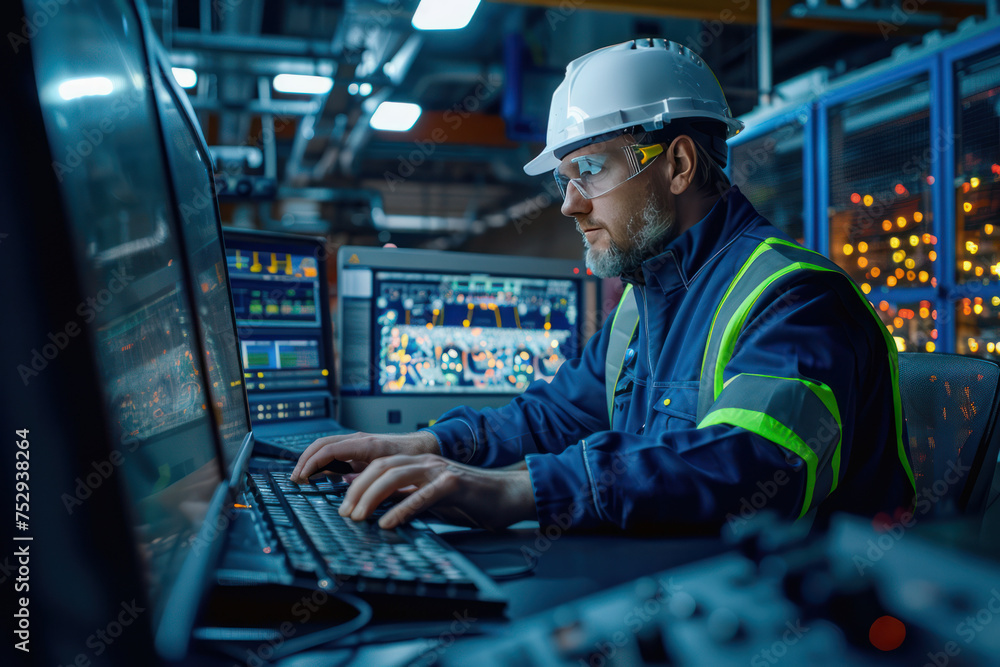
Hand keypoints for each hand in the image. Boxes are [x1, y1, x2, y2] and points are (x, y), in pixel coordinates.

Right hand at [290, 431, 439, 482]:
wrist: (424, 445)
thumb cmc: (412, 459)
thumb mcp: (395, 472)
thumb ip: (375, 482)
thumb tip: (355, 497)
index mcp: (366, 445)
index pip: (329, 449)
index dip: (312, 463)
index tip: (302, 478)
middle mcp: (358, 440)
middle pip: (322, 445)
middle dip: (305, 460)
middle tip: (295, 479)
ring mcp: (357, 442)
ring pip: (325, 446)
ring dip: (311, 460)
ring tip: (301, 478)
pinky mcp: (358, 447)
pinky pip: (334, 450)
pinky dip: (321, 461)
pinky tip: (317, 475)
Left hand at [338, 454, 535, 530]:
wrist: (509, 495)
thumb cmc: (472, 500)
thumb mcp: (432, 498)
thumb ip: (408, 498)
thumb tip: (378, 510)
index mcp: (418, 463)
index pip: (378, 465)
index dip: (355, 481)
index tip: (341, 504)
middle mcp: (426, 462)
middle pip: (381, 467)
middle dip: (357, 489)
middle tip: (344, 513)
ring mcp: (440, 471)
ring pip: (396, 475)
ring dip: (371, 497)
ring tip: (357, 517)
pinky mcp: (455, 484)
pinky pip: (423, 496)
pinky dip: (401, 509)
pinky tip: (387, 524)